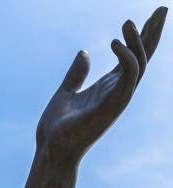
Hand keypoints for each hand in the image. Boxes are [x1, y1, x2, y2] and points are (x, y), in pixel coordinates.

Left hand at [36, 7, 166, 161]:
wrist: (50, 148)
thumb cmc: (56, 128)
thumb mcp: (66, 92)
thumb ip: (77, 73)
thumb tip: (84, 53)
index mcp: (108, 87)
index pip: (132, 58)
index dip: (141, 37)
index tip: (149, 17)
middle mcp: (117, 91)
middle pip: (143, 58)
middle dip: (153, 34)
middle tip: (162, 9)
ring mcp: (117, 98)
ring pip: (139, 65)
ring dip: (138, 42)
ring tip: (128, 22)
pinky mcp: (112, 105)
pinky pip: (128, 77)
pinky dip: (126, 57)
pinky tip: (115, 42)